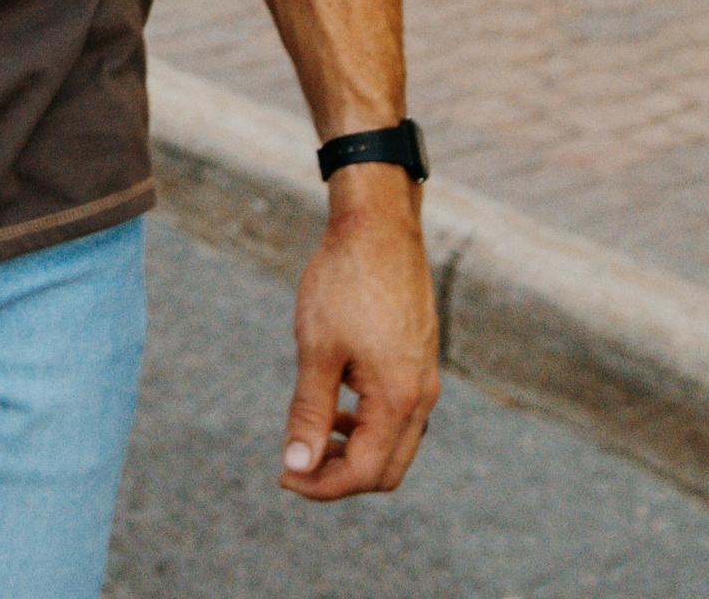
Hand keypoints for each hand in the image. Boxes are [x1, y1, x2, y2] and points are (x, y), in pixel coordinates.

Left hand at [280, 182, 439, 498]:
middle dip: (340, 477)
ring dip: (354, 452)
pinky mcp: (420, 360)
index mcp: (398, 399)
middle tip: (296, 464)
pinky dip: (368, 424)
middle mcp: (421, 396)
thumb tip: (297, 466)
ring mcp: (425, 378)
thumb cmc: (343, 280)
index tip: (283, 474)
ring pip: (395, 445)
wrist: (378, 222)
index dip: (321, 485)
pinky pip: (400, 415)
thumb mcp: (317, 349)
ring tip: (312, 435)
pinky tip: (336, 404)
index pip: (364, 473)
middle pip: (386, 470)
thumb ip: (309, 413)